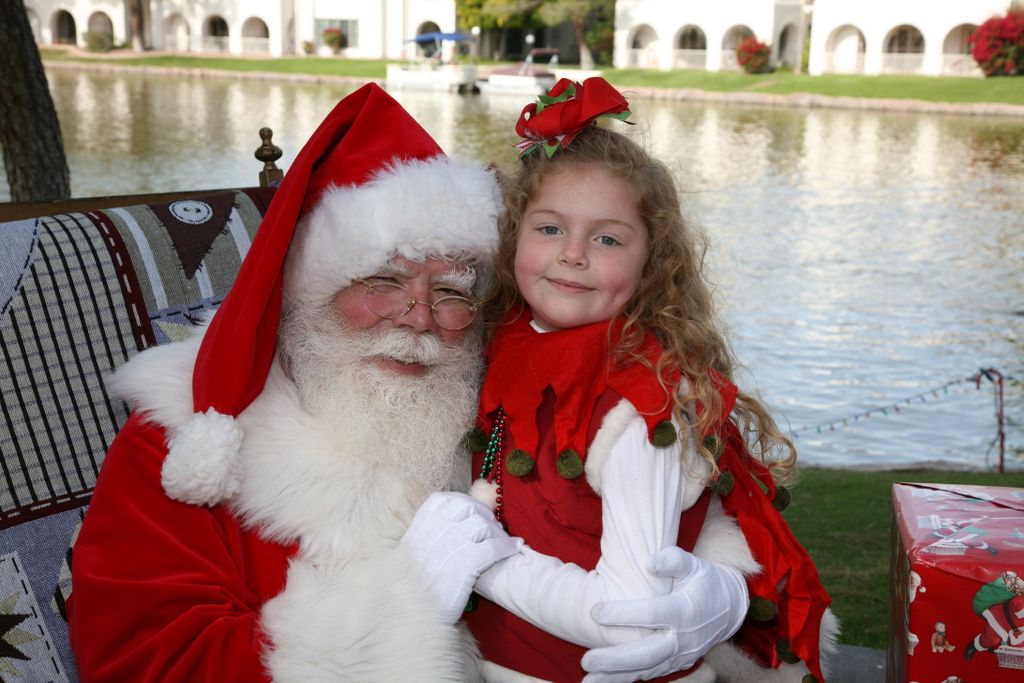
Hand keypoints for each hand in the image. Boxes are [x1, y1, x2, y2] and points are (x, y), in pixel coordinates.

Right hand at [401, 492, 521, 622]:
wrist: (410, 613)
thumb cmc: (411, 586)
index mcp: (419, 526)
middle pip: (469, 509)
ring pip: (483, 525)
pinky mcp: (465, 565)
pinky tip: (514, 548)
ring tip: (503, 540)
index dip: (464, 502)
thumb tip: (450, 524)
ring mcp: (450, 546)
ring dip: (497, 531)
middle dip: (485, 515)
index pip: (444, 500)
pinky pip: (493, 547)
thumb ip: (427, 536)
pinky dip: (507, 546)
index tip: (474, 511)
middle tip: (492, 527)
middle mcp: (434, 531)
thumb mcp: (411, 553)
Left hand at [581, 547, 747, 681]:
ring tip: (588, 680)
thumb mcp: (694, 564)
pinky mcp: (676, 664)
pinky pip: (650, 673)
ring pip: (646, 670)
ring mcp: (680, 655)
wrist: (729, 608)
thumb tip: (649, 562)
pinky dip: (627, 678)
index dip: (623, 614)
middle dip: (616, 660)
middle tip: (586, 660)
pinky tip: (604, 680)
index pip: (651, 615)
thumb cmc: (704, 581)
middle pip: (647, 653)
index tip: (595, 612)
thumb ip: (672, 560)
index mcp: (684, 611)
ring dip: (616, 676)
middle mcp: (682, 638)